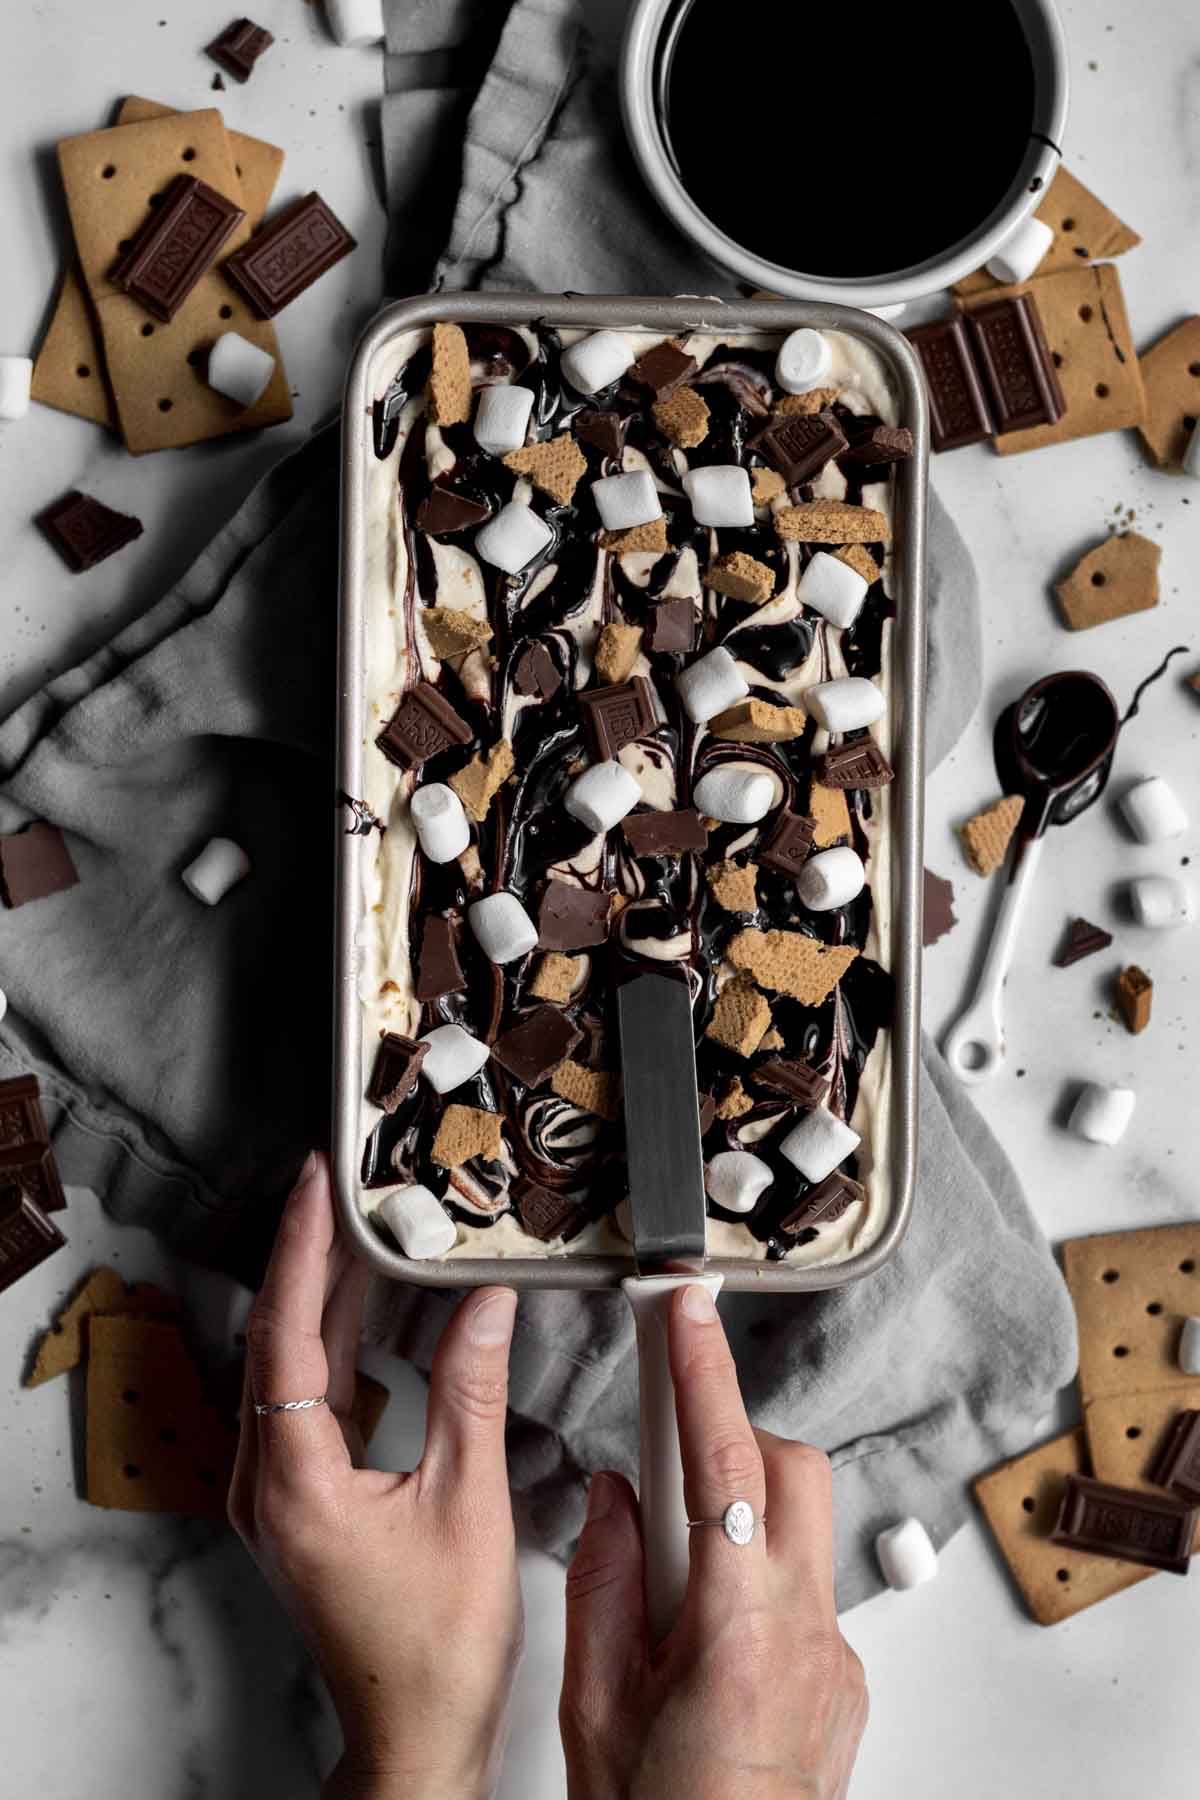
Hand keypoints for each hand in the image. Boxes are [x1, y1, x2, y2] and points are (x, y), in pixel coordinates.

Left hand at [228, 1152, 522, 1799]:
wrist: (416, 1731)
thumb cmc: (440, 1647)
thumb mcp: (470, 1504)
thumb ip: (473, 1392)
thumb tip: (484, 1302)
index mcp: (295, 1484)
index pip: (286, 1336)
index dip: (303, 1251)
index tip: (316, 1187)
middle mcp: (265, 1486)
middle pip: (273, 1341)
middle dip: (307, 1257)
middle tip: (337, 1187)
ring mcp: (274, 1496)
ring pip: (283, 1369)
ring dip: (320, 1297)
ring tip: (356, 1230)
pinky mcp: (296, 1502)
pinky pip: (300, 1401)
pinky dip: (331, 1344)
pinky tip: (365, 1312)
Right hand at [559, 1283, 866, 1799]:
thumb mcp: (596, 1704)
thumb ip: (604, 1580)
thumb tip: (614, 1498)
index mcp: (738, 1630)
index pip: (726, 1463)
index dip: (703, 1374)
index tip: (687, 1312)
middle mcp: (805, 1634)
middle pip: (791, 1475)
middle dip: (733, 1442)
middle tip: (667, 1468)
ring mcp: (835, 1660)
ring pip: (803, 1529)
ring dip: (743, 1516)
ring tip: (675, 1584)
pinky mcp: (845, 1684)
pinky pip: (808, 1589)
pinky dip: (758, 1579)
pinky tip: (706, 1640)